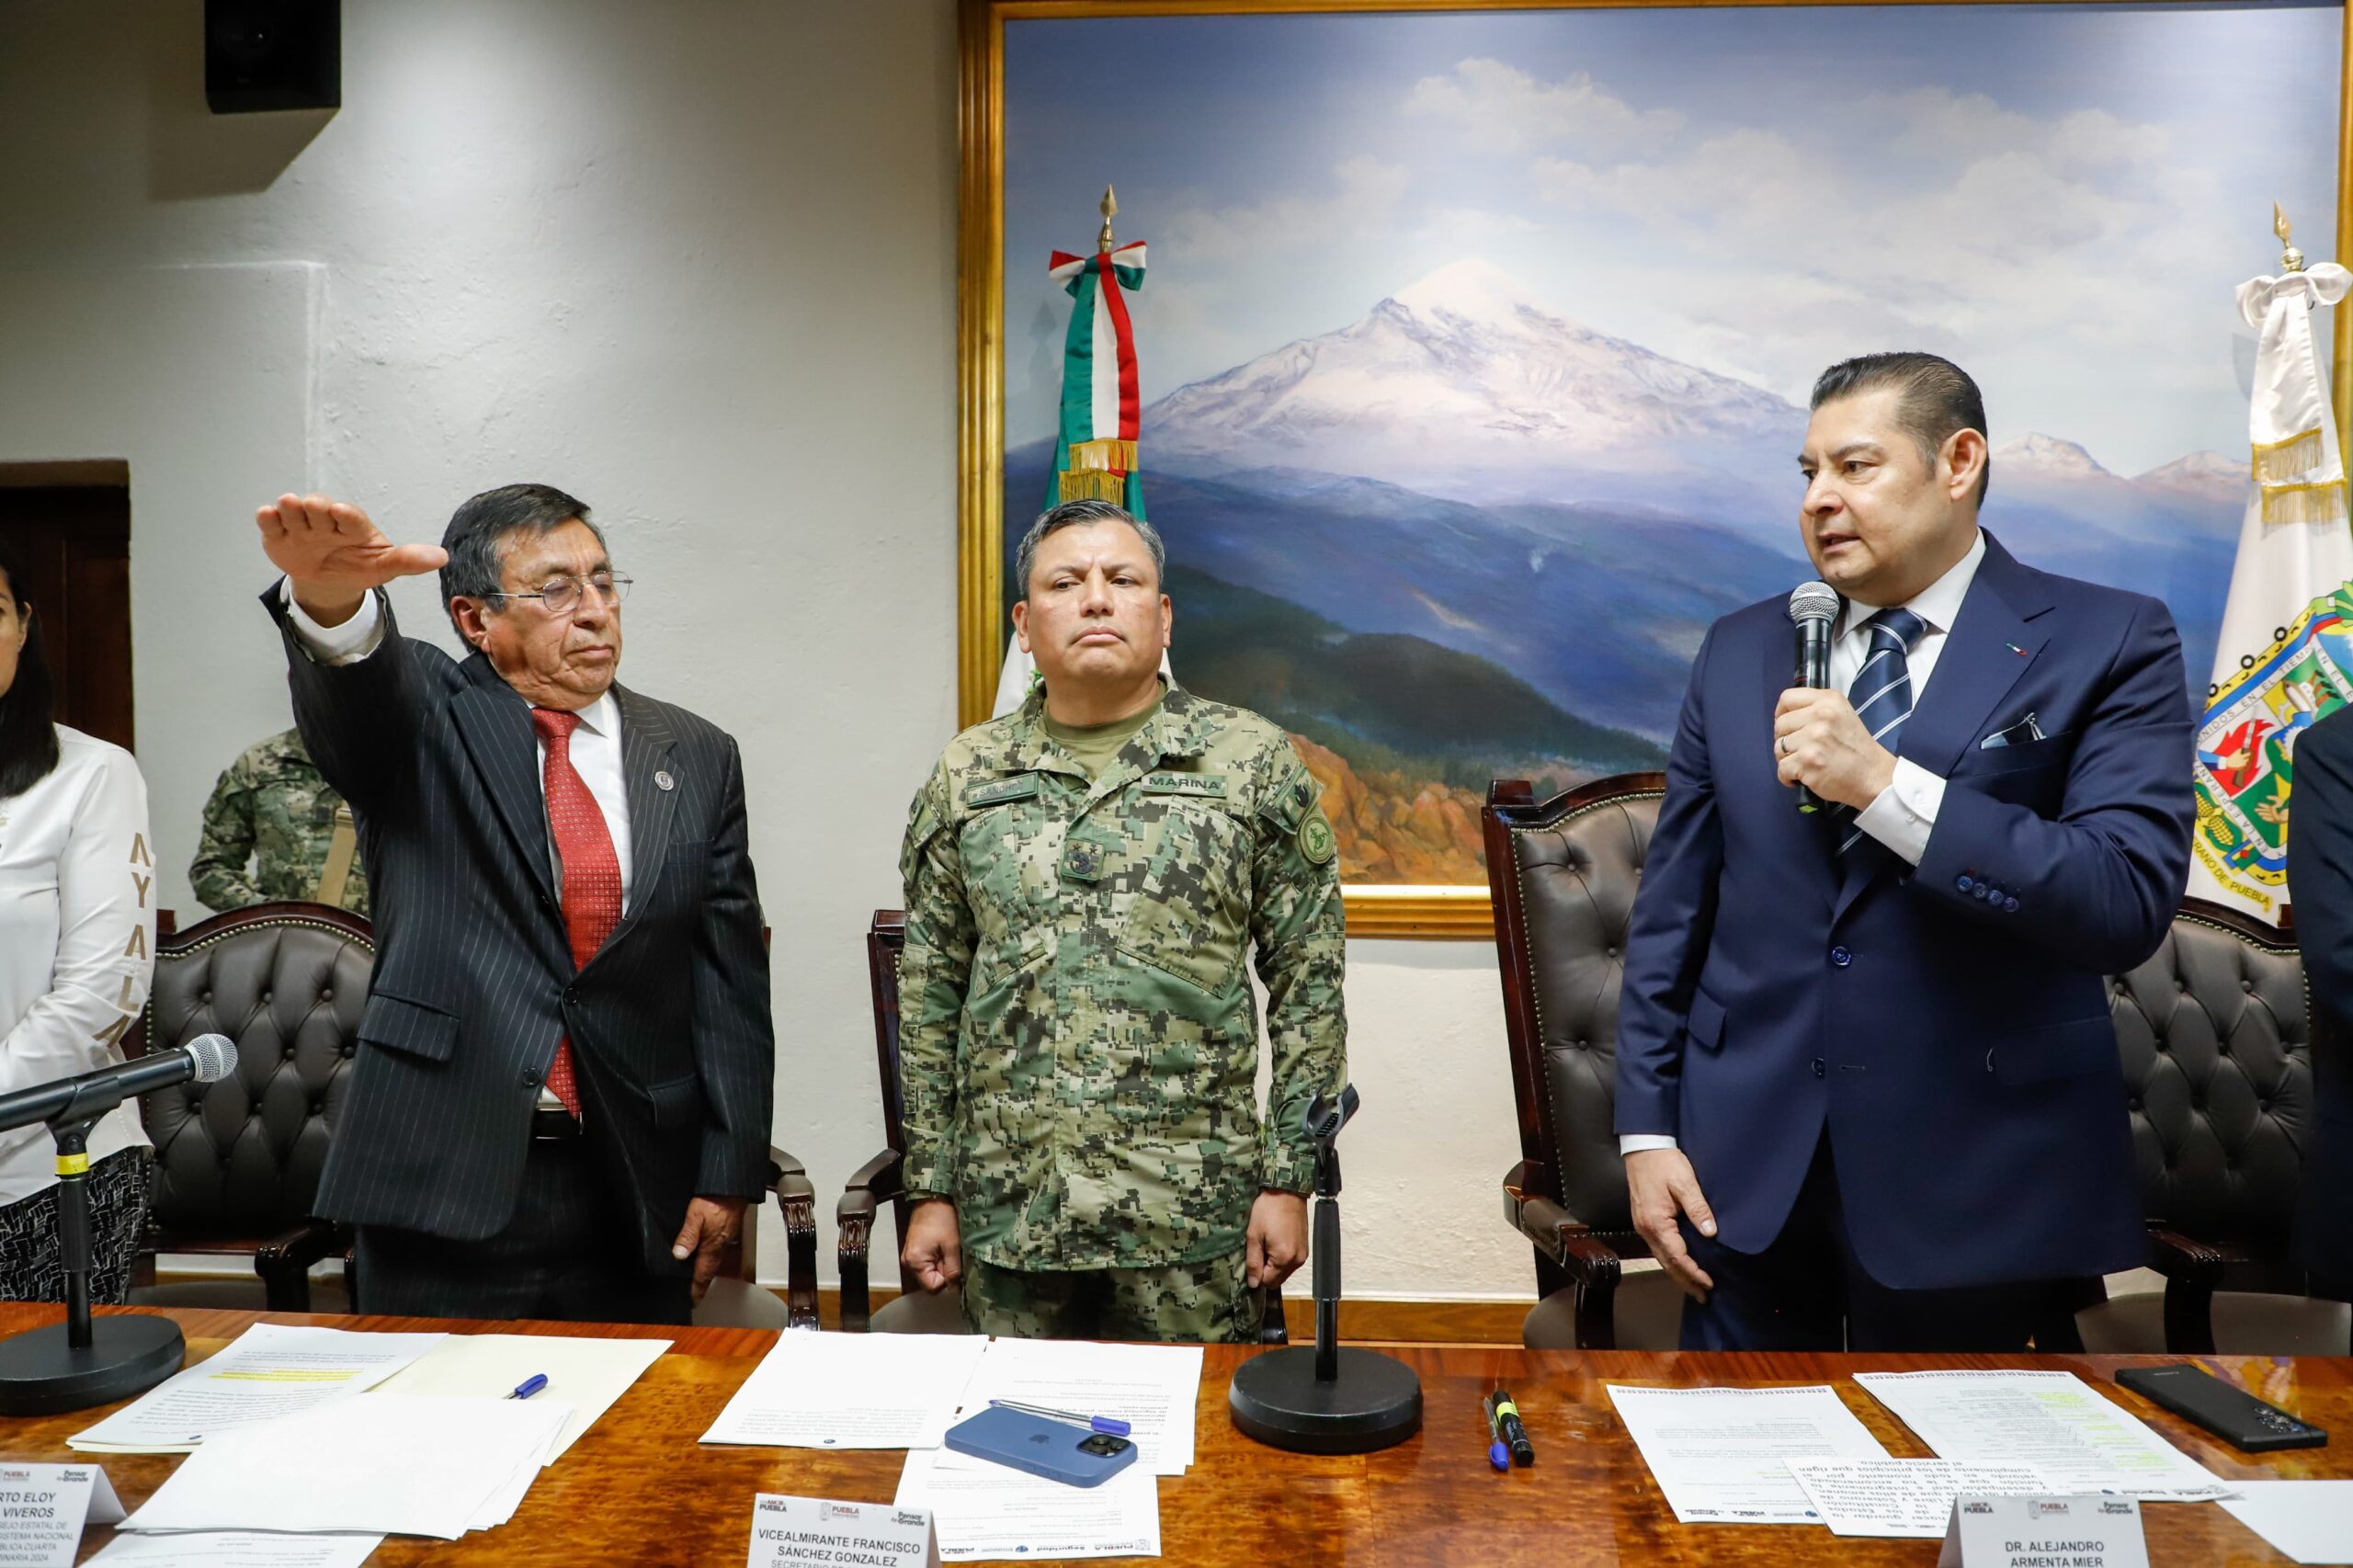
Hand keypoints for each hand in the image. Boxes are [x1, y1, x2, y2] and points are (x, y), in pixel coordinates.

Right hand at [257, 493, 447, 625]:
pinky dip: (267, 519)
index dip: (346, 515)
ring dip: (290, 509)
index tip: (342, 512)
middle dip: (315, 507)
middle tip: (310, 506)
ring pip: (293, 512)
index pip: (351, 518)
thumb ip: (408, 560)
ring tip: (287, 505)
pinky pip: (270, 523)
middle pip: (319, 509)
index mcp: (353, 525)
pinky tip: (267, 515)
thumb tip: (443, 558)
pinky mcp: (278, 535)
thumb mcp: (384, 566)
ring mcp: (301, 526)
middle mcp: (326, 520)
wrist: (329, 578)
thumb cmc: (359, 564)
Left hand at [670, 1195, 747, 1304]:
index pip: (702, 1275)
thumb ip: (687, 1236)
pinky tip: (705, 1258)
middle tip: (693, 1297)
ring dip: (705, 1275)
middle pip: (708, 1272)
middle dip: (700, 1286)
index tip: (691, 1302)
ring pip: (713, 1263)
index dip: (695, 1290)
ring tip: (697, 1282)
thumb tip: (678, 1256)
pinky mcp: (726, 1232)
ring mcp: (724, 1240)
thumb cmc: (715, 1198)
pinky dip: (709, 1261)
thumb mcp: (695, 1215)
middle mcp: (719, 1247)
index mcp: (711, 1247)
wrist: (733, 1186)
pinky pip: (717, 1253)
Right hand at [901, 1199, 962, 1293]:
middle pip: (930, 1281)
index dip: (947, 1280)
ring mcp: (910, 1256)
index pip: (933, 1288)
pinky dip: (938, 1257)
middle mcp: (908, 1262)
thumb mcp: (952, 1246)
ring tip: (946, 1246)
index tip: (953, 1264)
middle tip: (951, 1252)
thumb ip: (954, 1271)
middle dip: (944, 1271)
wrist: (932, 1197)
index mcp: (915, 1262)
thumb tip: (956, 1289)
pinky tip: (942, 1244)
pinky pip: (928, 1263)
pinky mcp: (915, 1250)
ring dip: (942, 1264)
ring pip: (931, 1272)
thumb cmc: (941, 1216)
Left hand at [1245, 1190, 1308, 1289]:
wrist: (1286, 1191)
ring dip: (1273, 1265)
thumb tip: (1253, 1283)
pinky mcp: (1305, 1248)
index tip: (1251, 1259)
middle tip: (1258, 1250)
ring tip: (1267, 1243)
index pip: (1267, 1282)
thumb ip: (1253, 1262)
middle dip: (1265, 1271)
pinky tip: (1275, 1241)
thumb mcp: (1253, 1235)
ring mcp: (1303, 1254)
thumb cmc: (1269, 1209)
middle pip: (1277, 1280)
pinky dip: (1282, 1258)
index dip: (1256, 1274)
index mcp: (1284, 1258)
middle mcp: (1297, 1260)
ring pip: (1284, 1272)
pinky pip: (1291, 1262)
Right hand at [1624, 1148, 1716, 1302]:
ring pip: (1661, 1257)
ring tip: (1694, 1286)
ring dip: (1678, 1273)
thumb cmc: (1663, 1162)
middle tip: (1703, 1296)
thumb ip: (1698, 1208)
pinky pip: (1658, 1248)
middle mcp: (1646, 1228)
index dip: (1694, 1272)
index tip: (1709, 1284)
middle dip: (1685, 1281)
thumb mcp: (1685, 1183)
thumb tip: (1711, 1232)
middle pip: (1667, 1263)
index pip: (1677, 1256)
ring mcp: (1643, 1225)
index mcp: (1656, 1222)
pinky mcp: (1645, 1220)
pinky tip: (1680, 1263)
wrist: (1642, 1147)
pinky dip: (1671, 1260)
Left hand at [1774, 687, 1897, 810]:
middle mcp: (1821, 715)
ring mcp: (1814, 739)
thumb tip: (1784, 715)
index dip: (1781, 713)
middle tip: (1801, 749)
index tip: (1787, 725)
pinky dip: (1788, 776)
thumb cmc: (1856, 749)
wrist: (1873, 776)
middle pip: (1780, 724)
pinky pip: (1782, 768)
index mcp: (1829, 700)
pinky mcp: (1808, 761)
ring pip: (1778, 747)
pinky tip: (1803, 776)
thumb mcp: (1842, 714)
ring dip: (1787, 759)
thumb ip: (1816, 709)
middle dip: (1785, 739)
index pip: (1787, 698)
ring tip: (1805, 763)